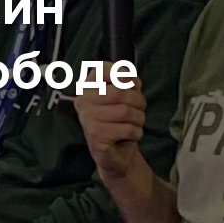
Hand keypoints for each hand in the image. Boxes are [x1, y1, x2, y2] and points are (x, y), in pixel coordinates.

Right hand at [76, 62, 146, 178]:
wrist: (115, 153)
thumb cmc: (119, 122)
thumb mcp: (123, 97)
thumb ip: (126, 83)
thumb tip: (131, 78)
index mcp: (88, 87)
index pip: (102, 69)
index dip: (123, 74)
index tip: (133, 85)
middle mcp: (83, 100)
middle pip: (119, 92)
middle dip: (138, 102)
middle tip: (139, 109)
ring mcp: (88, 118)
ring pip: (125, 111)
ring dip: (138, 119)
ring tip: (135, 123)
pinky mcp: (96, 135)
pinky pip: (127, 128)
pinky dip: (136, 133)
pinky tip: (130, 135)